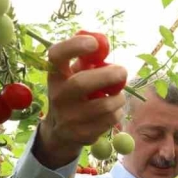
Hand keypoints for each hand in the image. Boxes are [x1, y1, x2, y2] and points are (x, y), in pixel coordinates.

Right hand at [33, 35, 127, 168]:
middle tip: (123, 71)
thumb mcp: (73, 75)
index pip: (56, 55)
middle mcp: (58, 96)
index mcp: (55, 75)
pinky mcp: (82, 135)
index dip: (74, 46)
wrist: (61, 131)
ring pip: (104, 105)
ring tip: (117, 96)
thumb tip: (104, 44)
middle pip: (82, 83)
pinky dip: (117, 113)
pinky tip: (112, 111)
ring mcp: (68, 118)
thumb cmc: (74, 94)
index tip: (94, 43)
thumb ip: (87, 60)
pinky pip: (109, 120)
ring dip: (118, 98)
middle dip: (108, 75)